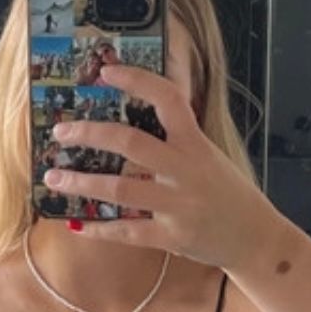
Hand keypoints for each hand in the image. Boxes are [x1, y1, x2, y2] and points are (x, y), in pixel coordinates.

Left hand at [42, 59, 271, 270]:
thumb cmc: (228, 194)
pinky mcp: (172, 237)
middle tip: (60, 132)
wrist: (257, 239)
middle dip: (90, 134)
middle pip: (131, 144)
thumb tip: (127, 130)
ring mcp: (178, 205)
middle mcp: (186, 171)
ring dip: (81, 183)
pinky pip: (127, 232)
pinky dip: (98, 228)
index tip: (106, 72)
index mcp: (196, 144)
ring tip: (53, 178)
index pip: (168, 100)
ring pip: (121, 191)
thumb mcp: (209, 158)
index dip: (137, 81)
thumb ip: (176, 142)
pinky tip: (76, 223)